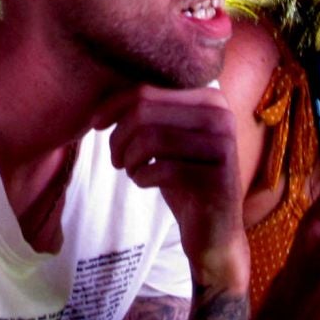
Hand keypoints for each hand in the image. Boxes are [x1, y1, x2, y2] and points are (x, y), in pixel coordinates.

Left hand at [98, 86, 245, 283]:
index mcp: (209, 98)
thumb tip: (103, 95)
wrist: (214, 230)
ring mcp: (223, 146)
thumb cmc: (182, 177)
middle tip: (115, 158)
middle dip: (119, 136)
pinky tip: (144, 182)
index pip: (147, 89)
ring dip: (128, 158)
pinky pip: (162, 169)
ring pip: (150, 138)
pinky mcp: (218, 178)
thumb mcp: (166, 137)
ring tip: (130, 170)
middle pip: (145, 111)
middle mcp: (222, 116)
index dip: (114, 105)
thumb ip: (146, 110)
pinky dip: (141, 176)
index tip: (96, 124)